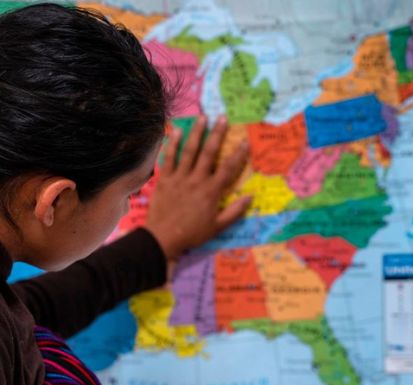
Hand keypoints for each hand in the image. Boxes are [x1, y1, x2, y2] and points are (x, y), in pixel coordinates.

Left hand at [144, 115, 250, 261]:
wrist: (163, 238)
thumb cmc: (192, 234)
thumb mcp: (217, 227)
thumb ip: (234, 211)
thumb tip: (250, 197)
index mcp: (211, 192)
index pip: (228, 168)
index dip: (238, 154)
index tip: (245, 141)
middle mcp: (196, 180)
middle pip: (209, 153)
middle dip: (217, 134)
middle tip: (222, 118)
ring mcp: (179, 178)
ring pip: (189, 151)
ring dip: (196, 133)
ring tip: (202, 118)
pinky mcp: (164, 179)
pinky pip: (168, 158)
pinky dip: (172, 144)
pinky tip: (176, 131)